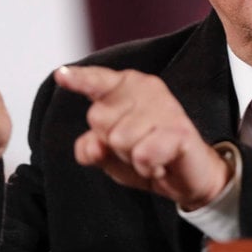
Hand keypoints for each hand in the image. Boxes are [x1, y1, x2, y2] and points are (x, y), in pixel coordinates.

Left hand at [54, 65, 229, 210]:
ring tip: (151, 155)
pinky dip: (147, 167)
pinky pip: (142, 154)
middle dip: (112, 144)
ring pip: (119, 139)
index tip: (61, 75)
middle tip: (138, 147)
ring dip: (132, 159)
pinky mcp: (180, 130)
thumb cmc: (150, 154)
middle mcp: (146, 89)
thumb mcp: (110, 155)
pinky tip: (161, 164)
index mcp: (126, 87)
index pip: (96, 81)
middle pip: (99, 119)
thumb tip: (91, 146)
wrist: (190, 176)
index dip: (79, 79)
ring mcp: (165, 107)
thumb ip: (91, 148)